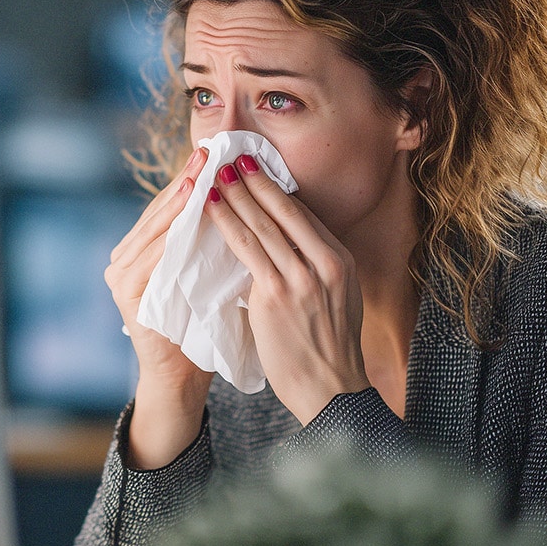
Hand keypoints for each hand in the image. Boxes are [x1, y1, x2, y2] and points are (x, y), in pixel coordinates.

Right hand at [105, 147, 213, 467]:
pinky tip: (189, 217)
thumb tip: (247, 193)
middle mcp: (126, 257)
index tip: (218, 152)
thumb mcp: (212, 271)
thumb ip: (214, 238)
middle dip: (185, 181)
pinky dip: (170, 235)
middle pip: (160, 211)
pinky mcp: (126, 293)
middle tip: (208, 152)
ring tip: (199, 177)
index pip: (172, 207)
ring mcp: (121, 274)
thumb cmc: (206, 323)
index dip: (195, 179)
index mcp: (146, 249)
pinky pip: (150, 257)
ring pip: (154, 229)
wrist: (185, 376)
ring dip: (177, 202)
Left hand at [204, 154, 371, 423]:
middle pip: (283, 210)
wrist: (331, 391)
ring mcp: (302, 277)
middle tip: (228, 154)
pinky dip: (223, 222)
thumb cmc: (326, 349)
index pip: (302, 214)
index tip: (253, 167)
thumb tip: (283, 245)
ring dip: (232, 193)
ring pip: (261, 224)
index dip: (274, 188)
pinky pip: (244, 249)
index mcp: (340, 260)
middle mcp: (325, 262)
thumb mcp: (334, 299)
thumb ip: (312, 270)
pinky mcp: (276, 295)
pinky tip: (207, 207)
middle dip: (252, 179)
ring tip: (211, 172)